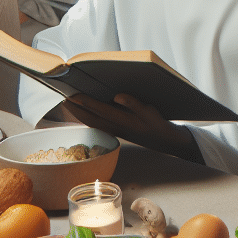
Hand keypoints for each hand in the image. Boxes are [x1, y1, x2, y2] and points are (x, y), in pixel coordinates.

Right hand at [63, 92, 200, 159]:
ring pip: (113, 114)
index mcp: (119, 128)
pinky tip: (117, 96)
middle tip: (66, 98)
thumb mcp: (131, 125)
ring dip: (96, 105)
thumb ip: (116, 115)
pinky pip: (139, 109)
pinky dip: (128, 103)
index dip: (78, 114)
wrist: (174, 141)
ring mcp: (138, 123)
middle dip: (81, 108)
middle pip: (99, 117)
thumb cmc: (149, 129)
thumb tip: (104, 97)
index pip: (95, 121)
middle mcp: (126, 127)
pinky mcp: (152, 119)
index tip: (63, 103)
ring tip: (80, 96)